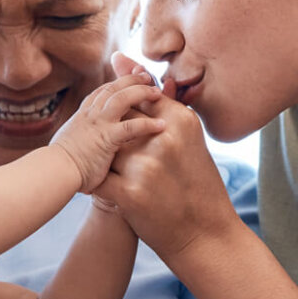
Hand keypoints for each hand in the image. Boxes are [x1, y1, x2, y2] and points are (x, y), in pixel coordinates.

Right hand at [52, 71, 164, 192]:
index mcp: (82, 115)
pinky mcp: (107, 138)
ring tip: (157, 93)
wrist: (54, 172)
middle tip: (147, 76)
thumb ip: (81, 139)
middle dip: (132, 79)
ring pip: (123, 98)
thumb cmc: (59, 166)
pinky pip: (132, 126)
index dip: (118, 82)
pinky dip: (148, 124)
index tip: (131, 77)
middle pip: (114, 87)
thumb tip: (81, 144)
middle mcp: (90, 114)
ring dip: (141, 92)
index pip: (103, 91)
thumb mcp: (69, 145)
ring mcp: (98, 123)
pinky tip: (161, 125)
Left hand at [95, 88, 241, 263]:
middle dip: (111, 132)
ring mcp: (145, 166)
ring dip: (100, 156)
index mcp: (180, 121)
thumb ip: (161, 107)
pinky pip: (97, 178)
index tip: (113, 105)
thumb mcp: (189, 141)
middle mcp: (163, 139)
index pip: (140, 96)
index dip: (125, 103)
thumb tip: (127, 63)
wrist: (205, 236)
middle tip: (111, 146)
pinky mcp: (130, 193)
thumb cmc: (196, 184)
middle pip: (120, 119)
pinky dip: (92, 181)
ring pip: (105, 147)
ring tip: (101, 164)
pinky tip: (94, 184)